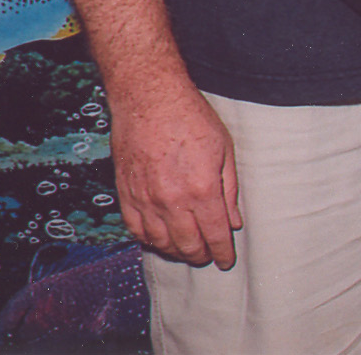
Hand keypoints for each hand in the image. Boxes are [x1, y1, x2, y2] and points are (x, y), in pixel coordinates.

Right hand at [107, 79, 241, 267]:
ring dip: (176, 252)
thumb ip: (229, 189)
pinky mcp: (127, 195)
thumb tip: (234, 220)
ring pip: (161, 243)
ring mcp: (146, 200)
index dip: (222, 252)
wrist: (149, 99)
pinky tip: (160, 240)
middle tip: (209, 256)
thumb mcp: (224, 149)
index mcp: (202, 189)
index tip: (226, 260)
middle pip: (188, 245)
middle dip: (201, 255)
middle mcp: (172, 201)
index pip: (215, 234)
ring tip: (188, 250)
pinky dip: (150, 241)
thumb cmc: (191, 118)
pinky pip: (137, 230)